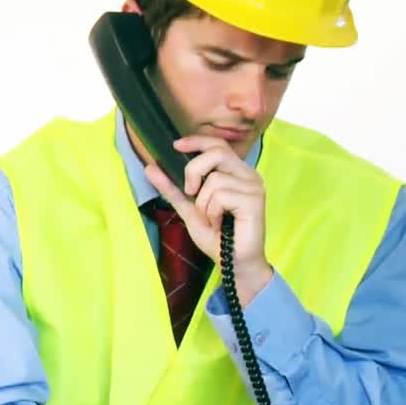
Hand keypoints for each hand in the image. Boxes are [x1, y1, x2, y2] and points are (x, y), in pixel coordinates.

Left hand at [145, 135, 273, 304]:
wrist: (233, 263)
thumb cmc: (217, 236)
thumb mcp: (189, 209)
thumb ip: (172, 188)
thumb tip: (150, 167)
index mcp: (235, 173)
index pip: (217, 144)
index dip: (196, 141)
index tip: (175, 146)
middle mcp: (248, 175)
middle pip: (215, 152)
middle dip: (193, 171)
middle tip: (190, 192)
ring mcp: (254, 186)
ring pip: (214, 179)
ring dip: (203, 204)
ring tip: (212, 219)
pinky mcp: (255, 200)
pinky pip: (221, 195)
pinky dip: (212, 212)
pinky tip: (220, 225)